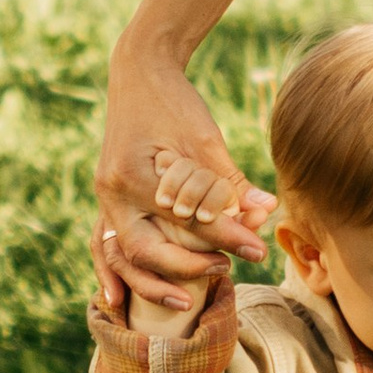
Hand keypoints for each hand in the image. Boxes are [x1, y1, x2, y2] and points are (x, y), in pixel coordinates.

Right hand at [95, 41, 274, 317]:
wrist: (140, 71)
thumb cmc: (177, 102)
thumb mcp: (206, 139)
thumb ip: (231, 181)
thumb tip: (267, 211)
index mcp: (137, 173)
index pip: (186, 219)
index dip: (226, 235)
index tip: (257, 248)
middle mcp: (113, 189)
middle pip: (145, 248)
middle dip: (184, 269)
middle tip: (226, 272)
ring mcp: (104, 194)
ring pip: (121, 252)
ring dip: (147, 281)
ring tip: (182, 301)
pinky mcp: (107, 196)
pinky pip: (106, 241)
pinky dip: (113, 269)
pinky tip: (118, 298)